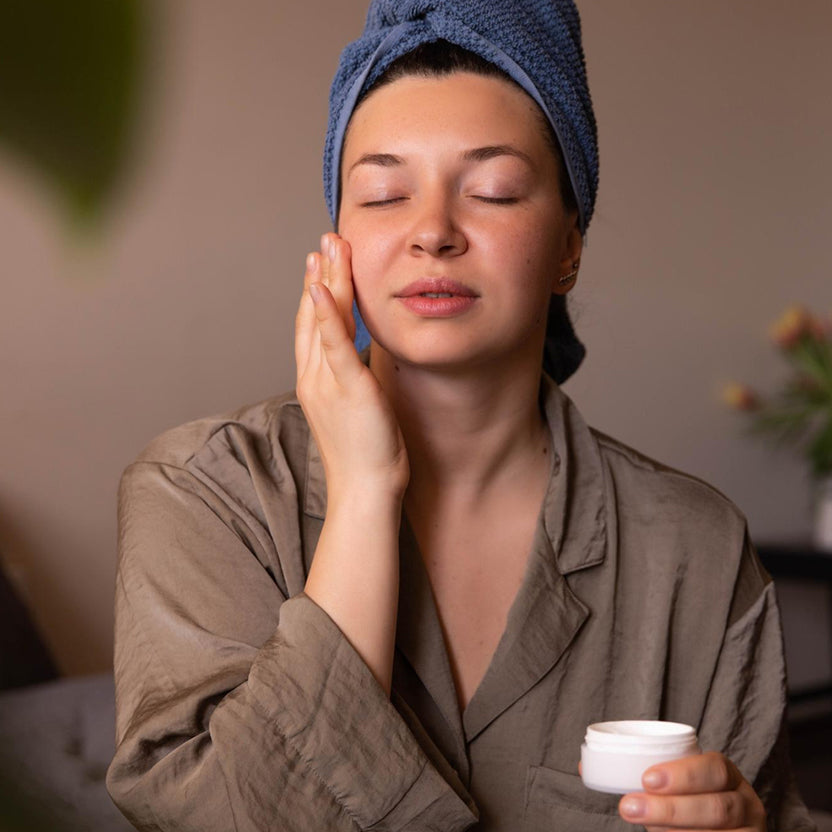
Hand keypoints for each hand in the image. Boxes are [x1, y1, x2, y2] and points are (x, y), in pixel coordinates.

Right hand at [295, 232, 408, 497]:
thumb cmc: (366, 454)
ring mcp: (327, 383)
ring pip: (321, 322)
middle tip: (325, 240)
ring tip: (327, 248)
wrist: (364, 492)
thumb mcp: (358, 409)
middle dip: (319, 275)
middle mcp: (314, 378)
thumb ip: (355, 380)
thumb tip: (363, 361)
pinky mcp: (348, 390)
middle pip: (313, 316)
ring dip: (324, 281)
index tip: (320, 262)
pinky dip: (326, 315)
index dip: (316, 293)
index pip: (313, 327)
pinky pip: (334, 346)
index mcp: (317, 381)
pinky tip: (322, 287)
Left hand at [619, 752, 765, 831]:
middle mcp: (747, 806)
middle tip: (629, 807)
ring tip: (643, 826)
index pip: (715, 769)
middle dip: (670, 809)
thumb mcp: (684, 785)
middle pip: (716, 809)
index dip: (683, 774)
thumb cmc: (692, 803)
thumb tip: (594, 772)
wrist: (719, 831)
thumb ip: (656, 780)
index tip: (646, 779)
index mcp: (730, 778)